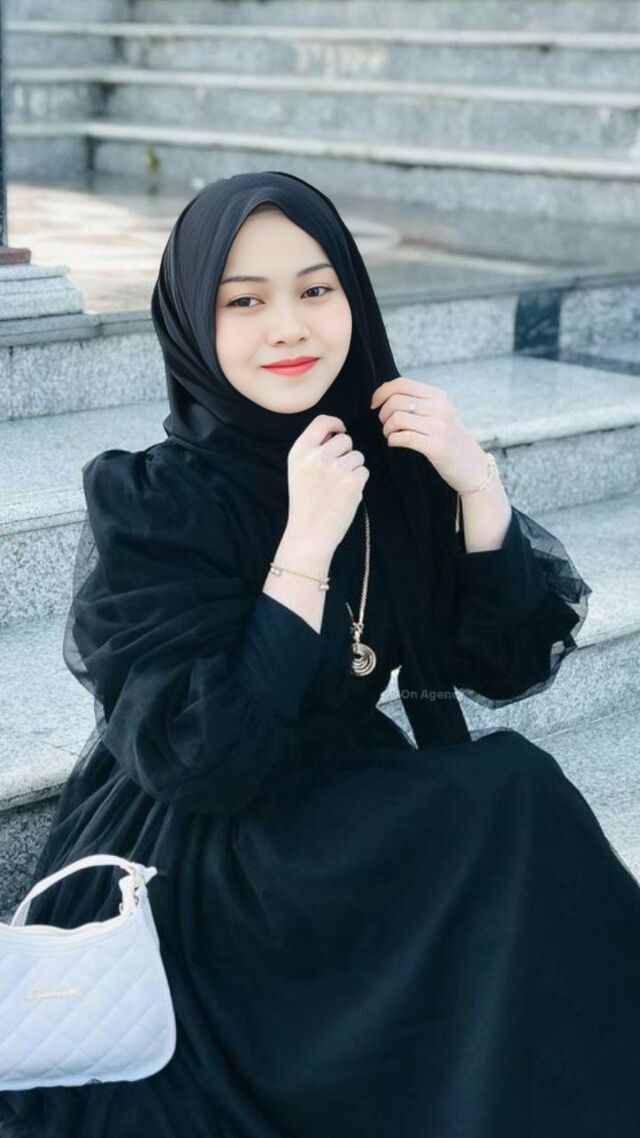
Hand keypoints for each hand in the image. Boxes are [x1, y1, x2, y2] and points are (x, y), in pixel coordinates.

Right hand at [286, 414, 369, 552]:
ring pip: (357, 456)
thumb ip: (313, 449)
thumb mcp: (298, 470)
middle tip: (335, 474)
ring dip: (353, 469)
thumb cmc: (305, 502)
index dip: (335, 423)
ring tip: (338, 487)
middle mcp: (317, 456)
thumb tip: (338, 432)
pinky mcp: (352, 482)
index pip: (322, 421)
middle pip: (345, 439)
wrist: (309, 533)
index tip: (340, 430)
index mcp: (300, 451)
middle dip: (346, 453)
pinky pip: (364, 471)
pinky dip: (358, 483)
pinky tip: (345, 495)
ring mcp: (336, 468)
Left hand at [370, 376, 489, 493]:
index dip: (381, 392)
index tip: (374, 404)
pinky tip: (395, 443)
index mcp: (439, 396)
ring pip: (397, 419)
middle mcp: (440, 408)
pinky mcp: (436, 447)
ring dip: (387, 429)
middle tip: (386, 425)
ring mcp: (439, 427)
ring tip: (391, 435)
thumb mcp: (440, 412)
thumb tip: (385, 393)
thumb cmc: (450, 439)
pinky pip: (403, 438)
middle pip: (395, 401)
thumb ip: (419, 401)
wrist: (473, 466)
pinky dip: (393, 440)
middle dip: (383, 414)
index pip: (402, 383)